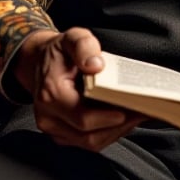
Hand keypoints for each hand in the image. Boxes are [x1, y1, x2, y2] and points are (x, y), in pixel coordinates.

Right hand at [13, 27, 144, 149]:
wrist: (39, 61)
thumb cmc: (60, 51)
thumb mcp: (73, 37)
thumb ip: (84, 47)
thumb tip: (95, 65)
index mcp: (51, 93)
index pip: (82, 117)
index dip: (107, 118)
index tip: (128, 111)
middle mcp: (48, 116)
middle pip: (89, 135)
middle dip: (118, 126)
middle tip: (141, 111)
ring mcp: (54, 128)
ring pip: (89, 142)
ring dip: (115, 131)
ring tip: (136, 115)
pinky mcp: (61, 133)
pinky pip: (87, 141)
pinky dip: (107, 132)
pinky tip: (123, 118)